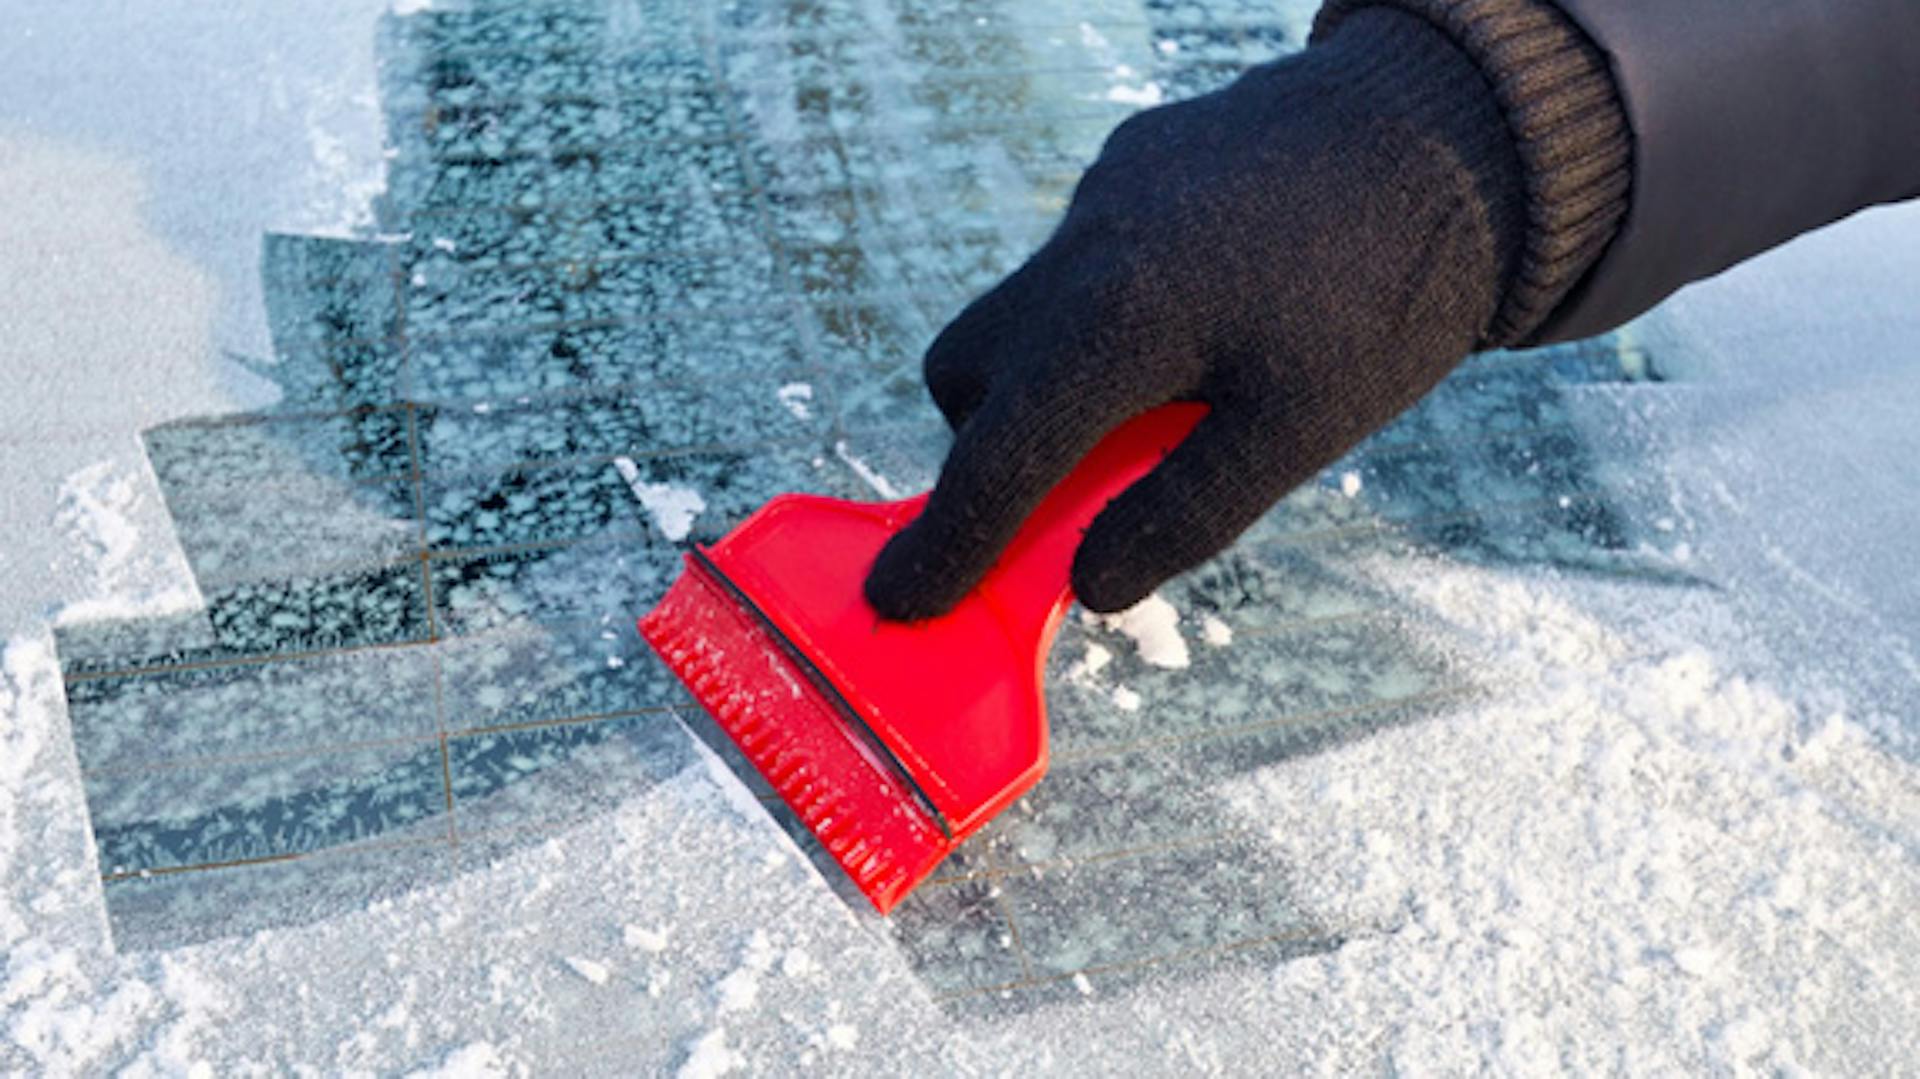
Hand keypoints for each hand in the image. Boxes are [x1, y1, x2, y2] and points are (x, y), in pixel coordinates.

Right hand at [864, 8, 1529, 619]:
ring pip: (1021, 313)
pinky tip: (1204, 320)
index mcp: (1116, 322)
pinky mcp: (1131, 164)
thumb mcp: (1301, 430)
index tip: (899, 601)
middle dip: (991, 448)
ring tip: (1165, 404)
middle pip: (969, 375)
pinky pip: (1077, 261)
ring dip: (1054, 381)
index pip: (997, 461)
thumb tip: (1091, 587)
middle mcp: (1082, 249)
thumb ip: (1184, 513)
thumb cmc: (1390, 290)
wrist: (1455, 124)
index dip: (946, 545)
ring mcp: (1101, 196)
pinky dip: (1102, 317)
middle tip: (1072, 494)